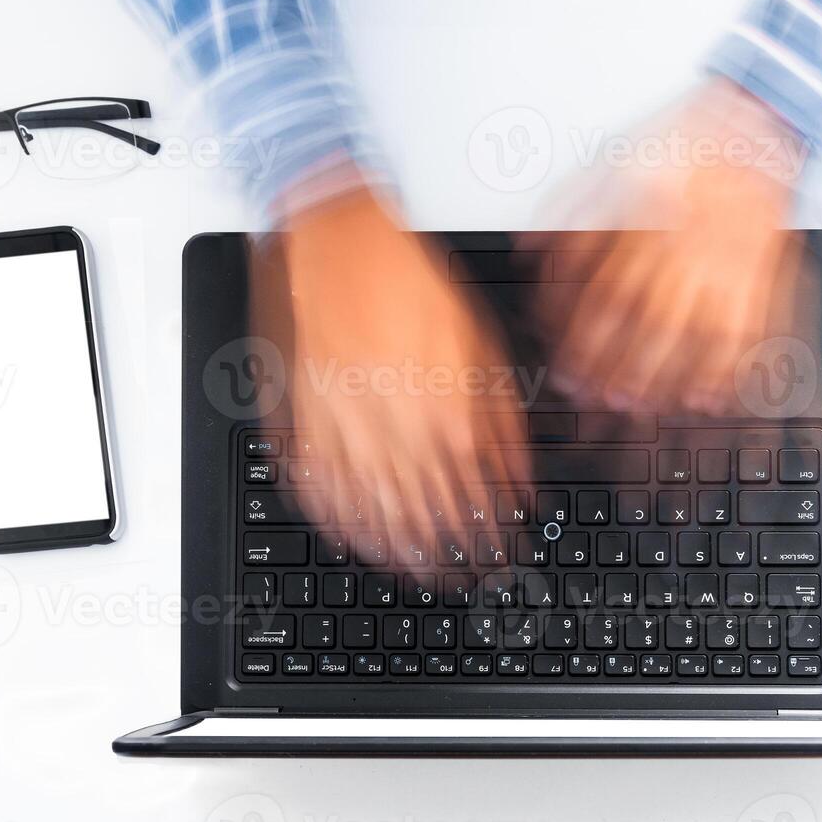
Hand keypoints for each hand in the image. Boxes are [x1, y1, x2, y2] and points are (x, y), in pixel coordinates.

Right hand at [256, 184, 529, 554]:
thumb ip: (503, 424)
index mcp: (444, 414)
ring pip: (372, 514)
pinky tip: (353, 538)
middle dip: (449, 556)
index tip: (502, 559)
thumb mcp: (481, 347)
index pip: (474, 502)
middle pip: (425, 518)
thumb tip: (523, 485)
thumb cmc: (409, 282)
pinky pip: (316, 488)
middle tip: (465, 583)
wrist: (335, 239)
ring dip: (397, 550)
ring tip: (417, 575)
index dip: (489, 538)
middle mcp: (393, 431)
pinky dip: (336, 520)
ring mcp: (341, 430)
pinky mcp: (298, 421)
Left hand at [536, 78, 808, 414]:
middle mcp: (684, 245)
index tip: (566, 367)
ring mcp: (725, 264)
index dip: (581, 339)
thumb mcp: (611, 161)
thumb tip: (533, 258)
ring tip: (641, 405)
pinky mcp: (759, 275)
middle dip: (616, 370)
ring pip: (692, 335)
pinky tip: (705, 396)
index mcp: (643, 217)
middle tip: (596, 400)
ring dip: (664, 379)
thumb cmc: (683, 144)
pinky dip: (725, 371)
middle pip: (644, 323)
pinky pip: (745, 333)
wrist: (755, 121)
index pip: (603, 292)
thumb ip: (569, 212)